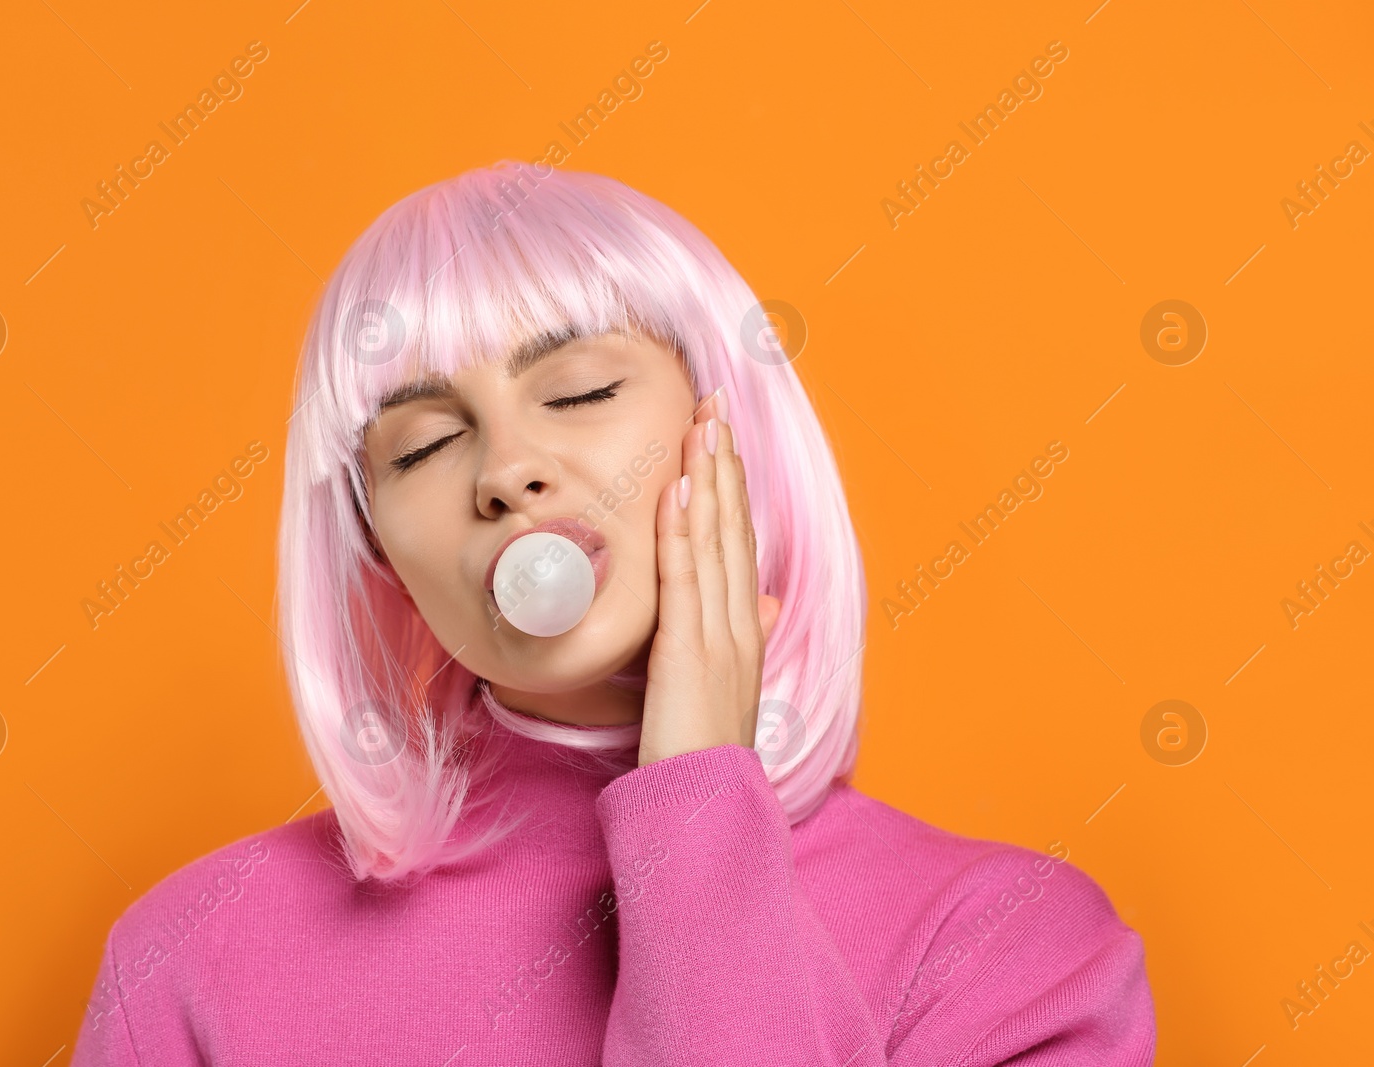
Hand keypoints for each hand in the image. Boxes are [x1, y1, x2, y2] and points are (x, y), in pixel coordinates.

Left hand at [638, 389, 782, 767]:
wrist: (706, 806)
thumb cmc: (707, 749)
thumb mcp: (730, 685)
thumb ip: (746, 637)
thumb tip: (767, 604)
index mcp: (745, 627)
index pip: (739, 541)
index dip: (732, 485)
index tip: (722, 434)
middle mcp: (739, 623)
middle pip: (733, 527)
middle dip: (724, 462)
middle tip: (714, 403)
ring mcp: (718, 635)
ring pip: (715, 542)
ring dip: (708, 478)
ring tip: (701, 424)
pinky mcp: (689, 652)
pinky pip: (685, 580)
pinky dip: (682, 531)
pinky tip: (678, 490)